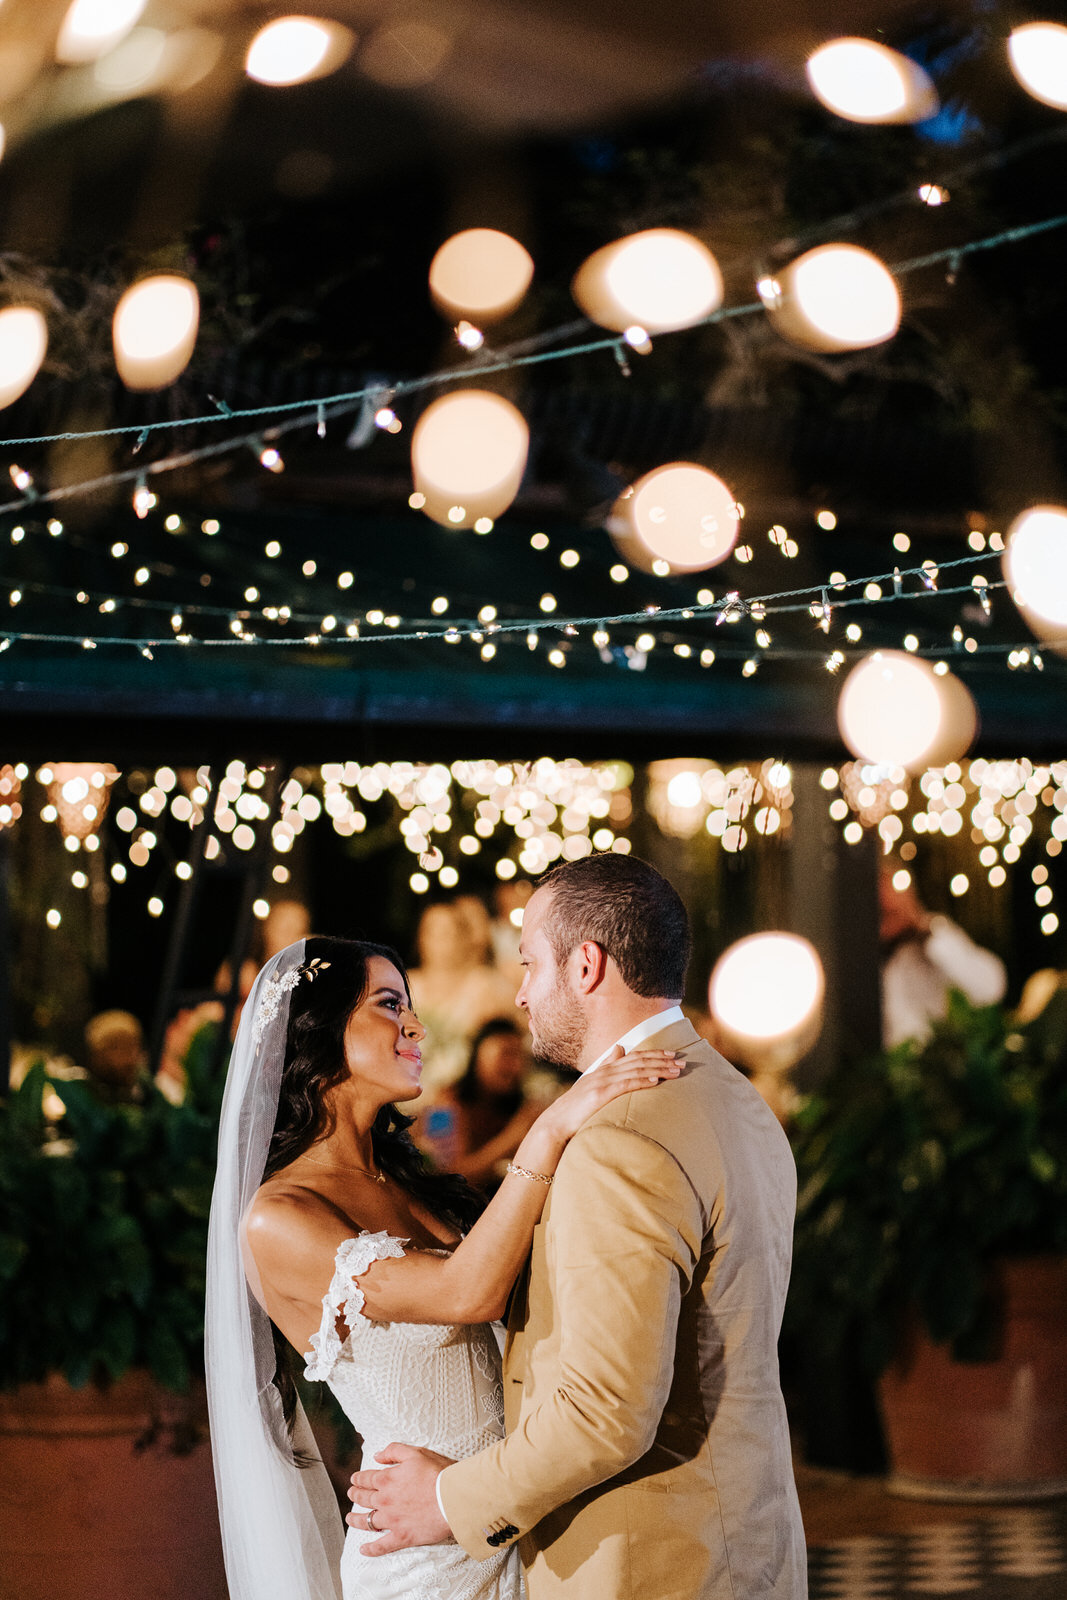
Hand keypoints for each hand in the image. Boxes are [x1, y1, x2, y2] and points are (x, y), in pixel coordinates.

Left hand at [347, 1443, 455, 1554]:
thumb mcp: (415, 1453)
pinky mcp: (402, 1537)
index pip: (367, 1478)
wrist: (453, 1498)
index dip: (358, 1478)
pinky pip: (381, 1546)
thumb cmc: (438, 1473)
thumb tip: (377, 1456)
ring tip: (350, 1518)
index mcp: (387, 1479)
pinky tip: (363, 1550)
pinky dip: (371, 1549)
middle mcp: (385, 1500)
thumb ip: (393, 1451)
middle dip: (355, 1495)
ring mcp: (392, 1520)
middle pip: (364, 1498)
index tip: (354, 1479)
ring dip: (355, 1520)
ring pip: (367, 1522)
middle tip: (351, 1494)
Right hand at [527, 1045, 681, 1149]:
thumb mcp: (592, 1083)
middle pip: (638, 1060)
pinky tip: (655, 1081)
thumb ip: (607, 1066)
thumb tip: (619, 1047)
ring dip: (658, 1070)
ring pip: (635, 1071)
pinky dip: (641, 1081)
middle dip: (661, 1060)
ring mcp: (601, 1082)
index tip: (672, 1055)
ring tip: (675, 1072)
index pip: (633, 1056)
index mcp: (604, 1069)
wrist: (556, 1123)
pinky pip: (625, 1085)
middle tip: (681, 1061)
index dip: (654, 1054)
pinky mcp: (600, 1095)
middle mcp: (604, 1071)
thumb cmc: (575, 1109)